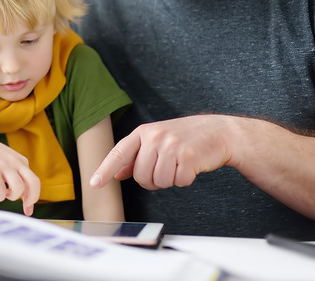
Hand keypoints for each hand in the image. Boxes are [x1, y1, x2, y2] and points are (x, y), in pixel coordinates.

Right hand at [0, 132, 40, 215]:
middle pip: (33, 182)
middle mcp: (15, 163)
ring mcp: (3, 166)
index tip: (28, 210)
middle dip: (31, 198)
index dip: (33, 197)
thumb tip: (23, 193)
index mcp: (21, 161)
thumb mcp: (7, 160)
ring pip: (19, 187)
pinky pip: (0, 189)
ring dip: (12, 197)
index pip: (34, 181)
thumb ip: (16, 173)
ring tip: (4, 193)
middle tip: (24, 207)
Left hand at [90, 115, 233, 189]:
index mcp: (144, 132)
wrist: (219, 131)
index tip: (94, 183)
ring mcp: (172, 146)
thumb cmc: (186, 137)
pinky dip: (185, 179)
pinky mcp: (189, 156)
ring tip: (179, 164)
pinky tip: (191, 166)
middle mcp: (156, 137)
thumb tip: (118, 172)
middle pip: (141, 176)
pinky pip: (178, 182)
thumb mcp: (158, 140)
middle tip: (167, 166)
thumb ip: (136, 155)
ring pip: (159, 182)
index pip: (120, 152)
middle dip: (153, 179)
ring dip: (170, 180)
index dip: (105, 169)